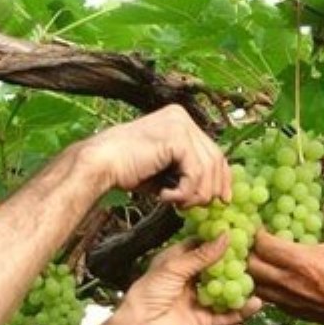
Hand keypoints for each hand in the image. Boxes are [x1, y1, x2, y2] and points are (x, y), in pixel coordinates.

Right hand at [82, 105, 231, 206]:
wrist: (100, 164)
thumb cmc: (126, 169)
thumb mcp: (165, 171)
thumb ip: (187, 174)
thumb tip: (214, 193)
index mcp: (180, 121)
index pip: (213, 151)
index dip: (221, 178)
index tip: (222, 200)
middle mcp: (182, 117)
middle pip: (216, 158)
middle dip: (211, 189)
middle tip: (197, 207)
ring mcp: (180, 123)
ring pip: (208, 168)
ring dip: (195, 195)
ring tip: (176, 204)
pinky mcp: (176, 136)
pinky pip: (195, 172)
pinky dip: (184, 191)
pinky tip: (165, 196)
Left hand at [109, 237, 261, 324]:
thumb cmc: (149, 293)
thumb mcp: (174, 267)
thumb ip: (202, 255)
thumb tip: (225, 237)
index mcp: (178, 262)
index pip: (201, 246)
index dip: (217, 238)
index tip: (238, 229)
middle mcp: (190, 280)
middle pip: (216, 268)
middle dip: (234, 261)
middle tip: (256, 250)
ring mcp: (198, 300)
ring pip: (224, 291)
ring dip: (240, 285)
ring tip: (262, 275)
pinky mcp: (204, 320)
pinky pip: (226, 315)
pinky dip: (241, 310)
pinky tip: (257, 303)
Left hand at [248, 205, 323, 324]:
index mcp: (300, 261)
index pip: (262, 244)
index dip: (256, 232)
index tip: (259, 224)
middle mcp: (287, 281)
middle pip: (250, 265)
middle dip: (248, 251)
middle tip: (254, 241)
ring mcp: (287, 299)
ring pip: (254, 284)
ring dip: (252, 270)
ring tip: (259, 259)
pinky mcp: (290, 311)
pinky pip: (266, 297)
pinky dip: (262, 286)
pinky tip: (272, 277)